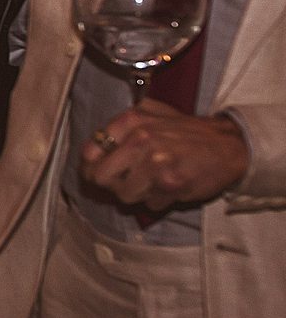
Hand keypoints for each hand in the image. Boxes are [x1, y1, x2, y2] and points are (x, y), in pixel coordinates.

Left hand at [78, 99, 249, 212]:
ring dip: (137, 193)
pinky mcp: (171, 183)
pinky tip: (170, 185)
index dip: (91, 167)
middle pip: (101, 177)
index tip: (98, 172)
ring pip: (124, 194)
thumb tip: (89, 152)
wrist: (228, 145)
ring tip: (153, 181)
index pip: (89, 152)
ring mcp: (155, 162)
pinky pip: (149, 203)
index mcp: (130, 121)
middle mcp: (140, 139)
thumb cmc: (186, 131)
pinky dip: (158, 200)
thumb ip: (119, 127)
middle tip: (126, 181)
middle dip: (112, 183)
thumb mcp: (150, 113)